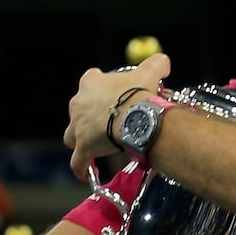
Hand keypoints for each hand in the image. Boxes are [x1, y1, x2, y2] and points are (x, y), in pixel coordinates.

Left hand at [64, 54, 170, 179]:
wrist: (135, 116)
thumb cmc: (138, 93)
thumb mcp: (149, 71)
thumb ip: (156, 64)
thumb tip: (163, 62)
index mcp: (90, 83)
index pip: (90, 81)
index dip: (99, 88)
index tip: (111, 95)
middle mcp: (78, 103)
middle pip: (78, 110)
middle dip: (89, 115)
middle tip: (108, 121)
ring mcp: (78, 127)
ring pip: (72, 136)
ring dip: (81, 139)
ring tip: (95, 144)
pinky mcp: (83, 148)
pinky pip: (78, 161)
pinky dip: (80, 167)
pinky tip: (84, 172)